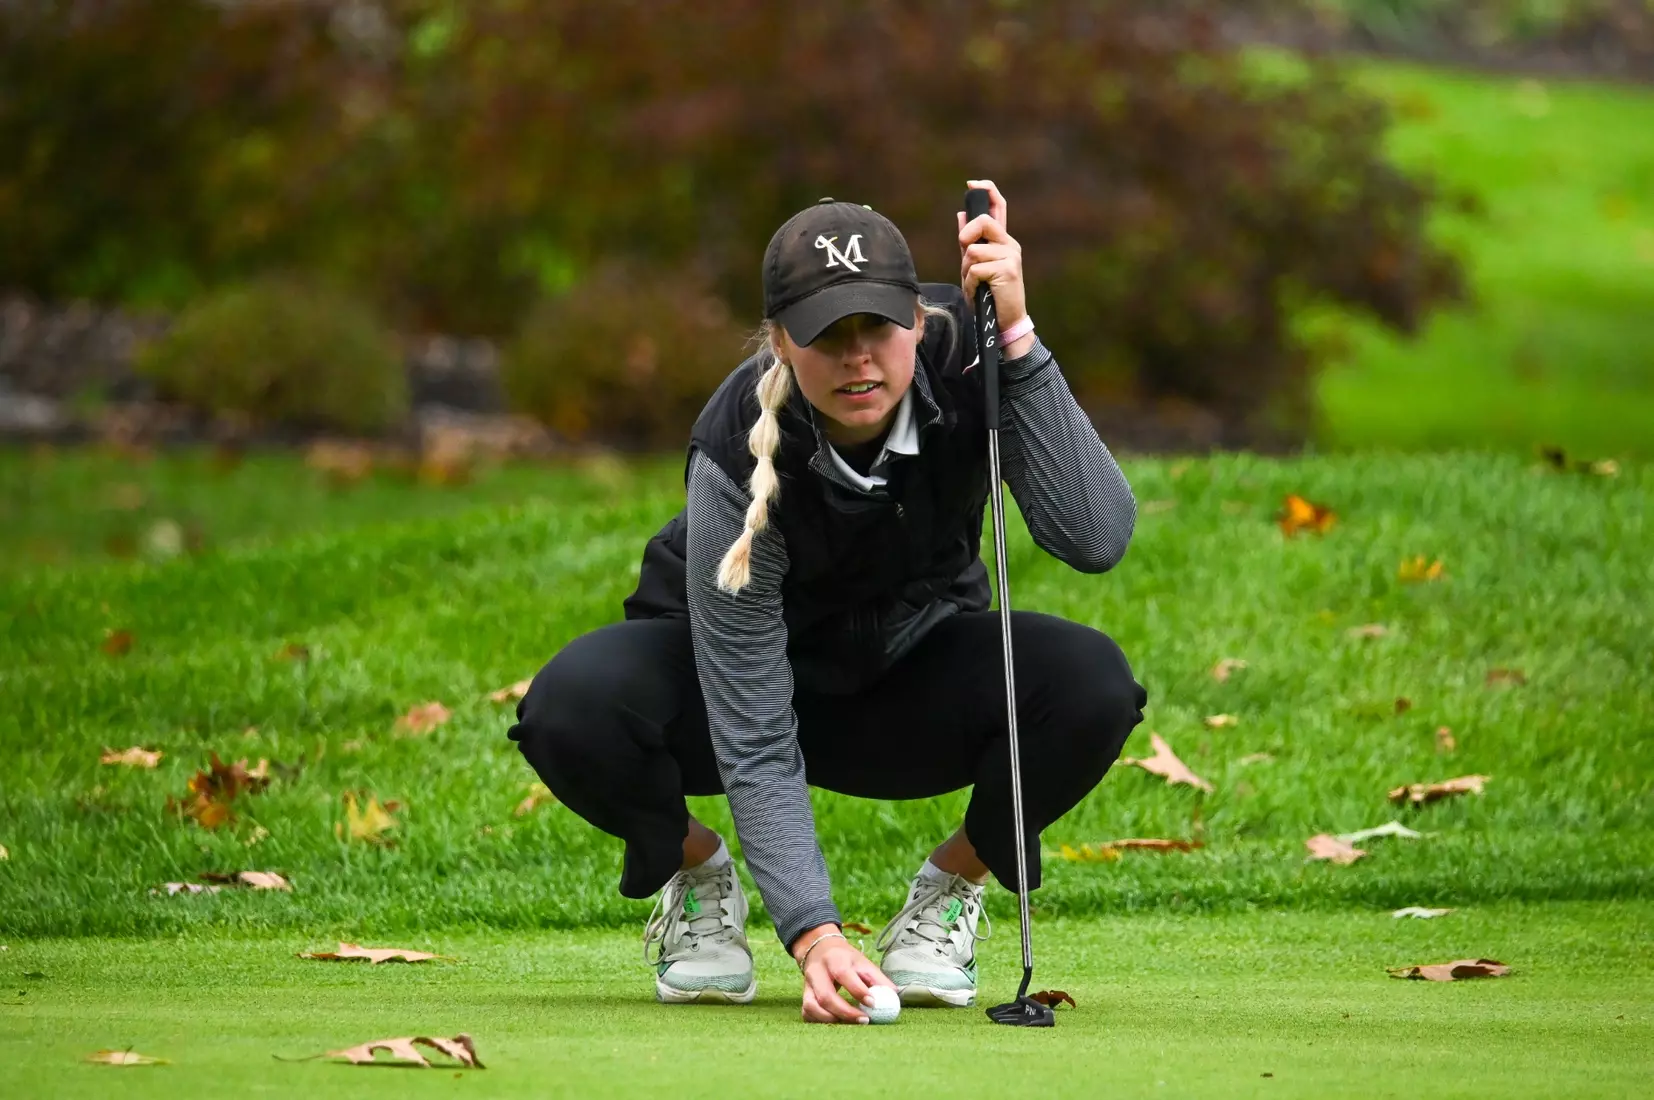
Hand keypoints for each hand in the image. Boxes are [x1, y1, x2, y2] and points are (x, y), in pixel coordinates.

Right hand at [793, 927, 896, 1024]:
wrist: (819, 947)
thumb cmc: (845, 958)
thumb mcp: (862, 962)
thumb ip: (878, 978)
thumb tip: (895, 995)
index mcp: (835, 959)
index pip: (844, 975)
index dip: (859, 991)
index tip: (874, 1004)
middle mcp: (818, 971)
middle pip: (825, 995)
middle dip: (845, 1012)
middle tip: (864, 1021)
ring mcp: (807, 984)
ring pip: (812, 1006)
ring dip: (831, 1019)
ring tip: (849, 1023)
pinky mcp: (804, 995)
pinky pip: (806, 1013)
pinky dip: (820, 1021)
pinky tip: (835, 1022)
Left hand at [956, 178, 1029, 339]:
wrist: (1004, 321)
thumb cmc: (988, 295)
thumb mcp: (975, 265)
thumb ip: (969, 242)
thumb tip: (960, 216)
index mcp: (1003, 241)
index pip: (999, 207)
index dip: (987, 191)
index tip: (973, 184)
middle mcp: (1010, 244)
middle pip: (982, 222)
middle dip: (966, 237)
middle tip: (965, 254)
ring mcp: (1011, 256)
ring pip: (974, 250)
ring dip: (967, 270)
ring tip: (975, 284)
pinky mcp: (1008, 270)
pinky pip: (975, 268)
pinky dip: (970, 283)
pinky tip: (978, 291)